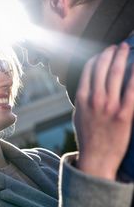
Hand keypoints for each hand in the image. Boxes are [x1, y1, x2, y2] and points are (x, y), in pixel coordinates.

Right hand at [74, 43, 133, 179]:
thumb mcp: (78, 116)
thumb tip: (88, 86)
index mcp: (81, 99)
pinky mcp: (124, 114)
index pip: (88, 70)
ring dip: (122, 57)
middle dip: (111, 53)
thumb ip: (82, 99)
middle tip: (118, 46)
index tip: (103, 53)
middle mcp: (94, 99)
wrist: (96, 159)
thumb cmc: (87, 138)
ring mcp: (109, 106)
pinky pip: (132, 89)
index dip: (97, 58)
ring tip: (127, 49)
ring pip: (116, 74)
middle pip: (103, 68)